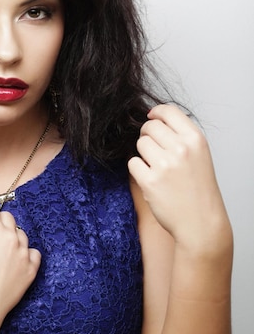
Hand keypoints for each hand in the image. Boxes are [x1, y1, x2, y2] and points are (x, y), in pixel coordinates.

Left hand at [128, 104, 229, 250]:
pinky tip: (151, 179)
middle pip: (149, 127)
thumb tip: (153, 117)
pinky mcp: (150, 181)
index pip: (169, 111)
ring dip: (143, 154)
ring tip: (156, 168)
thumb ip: (180, 135)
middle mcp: (181, 149)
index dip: (156, 112)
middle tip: (154, 150)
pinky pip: (133, 163)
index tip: (150, 116)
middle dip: (147, 135)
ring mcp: (164, 165)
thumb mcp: (199, 155)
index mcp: (195, 139)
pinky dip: (138, 170)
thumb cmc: (198, 189)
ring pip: (140, 144)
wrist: (200, 222)